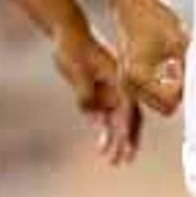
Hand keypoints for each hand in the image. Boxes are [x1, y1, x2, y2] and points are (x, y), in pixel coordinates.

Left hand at [52, 24, 140, 164]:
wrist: (68, 35)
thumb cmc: (73, 48)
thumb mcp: (77, 68)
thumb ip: (84, 90)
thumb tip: (89, 110)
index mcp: (119, 78)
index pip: (128, 107)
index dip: (128, 127)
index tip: (127, 144)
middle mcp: (118, 87)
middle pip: (128, 117)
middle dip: (127, 140)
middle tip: (125, 159)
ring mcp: (109, 92)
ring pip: (116, 121)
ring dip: (116, 141)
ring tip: (114, 161)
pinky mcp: (96, 95)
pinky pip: (102, 117)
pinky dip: (104, 133)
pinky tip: (103, 148)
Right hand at [113, 0, 189, 114]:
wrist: (132, 3)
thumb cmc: (152, 18)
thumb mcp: (179, 42)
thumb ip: (191, 67)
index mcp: (140, 77)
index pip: (169, 103)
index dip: (183, 90)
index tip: (186, 71)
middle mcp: (130, 84)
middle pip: (163, 108)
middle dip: (177, 93)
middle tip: (183, 71)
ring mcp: (127, 83)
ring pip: (156, 103)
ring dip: (169, 91)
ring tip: (175, 68)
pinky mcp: (128, 78)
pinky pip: (149, 94)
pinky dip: (161, 87)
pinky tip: (167, 68)